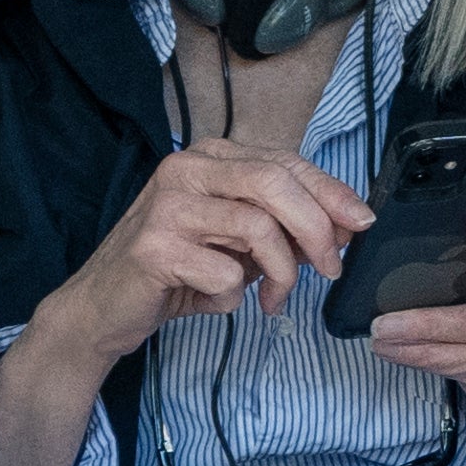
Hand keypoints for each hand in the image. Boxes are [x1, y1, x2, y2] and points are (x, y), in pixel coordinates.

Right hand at [38, 137, 373, 363]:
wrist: (103, 309)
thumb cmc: (176, 271)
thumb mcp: (237, 240)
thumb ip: (284, 225)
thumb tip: (347, 224)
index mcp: (210, 157)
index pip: (285, 163)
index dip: (332, 192)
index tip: (362, 224)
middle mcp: (186, 168)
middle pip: (275, 184)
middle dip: (317, 229)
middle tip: (331, 268)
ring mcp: (168, 205)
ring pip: (257, 227)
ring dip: (281, 273)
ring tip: (274, 299)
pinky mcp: (155, 247)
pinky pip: (224, 273)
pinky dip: (232, 296)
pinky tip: (215, 300)